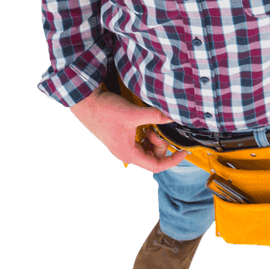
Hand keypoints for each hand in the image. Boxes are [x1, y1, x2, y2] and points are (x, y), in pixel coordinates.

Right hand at [70, 87, 187, 171]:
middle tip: (157, 130)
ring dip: (152, 139)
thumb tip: (172, 117)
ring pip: (146, 150)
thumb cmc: (104, 111)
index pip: (156, 166)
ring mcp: (122, 147)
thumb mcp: (133, 113)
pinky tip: (143, 124)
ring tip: (149, 126)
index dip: (172, 160)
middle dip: (160, 145)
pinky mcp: (121, 139)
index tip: (183, 152)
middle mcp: (125, 154)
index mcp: (128, 154)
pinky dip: (145, 135)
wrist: (86, 102)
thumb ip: (155, 116)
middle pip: (152, 158)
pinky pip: (139, 142)